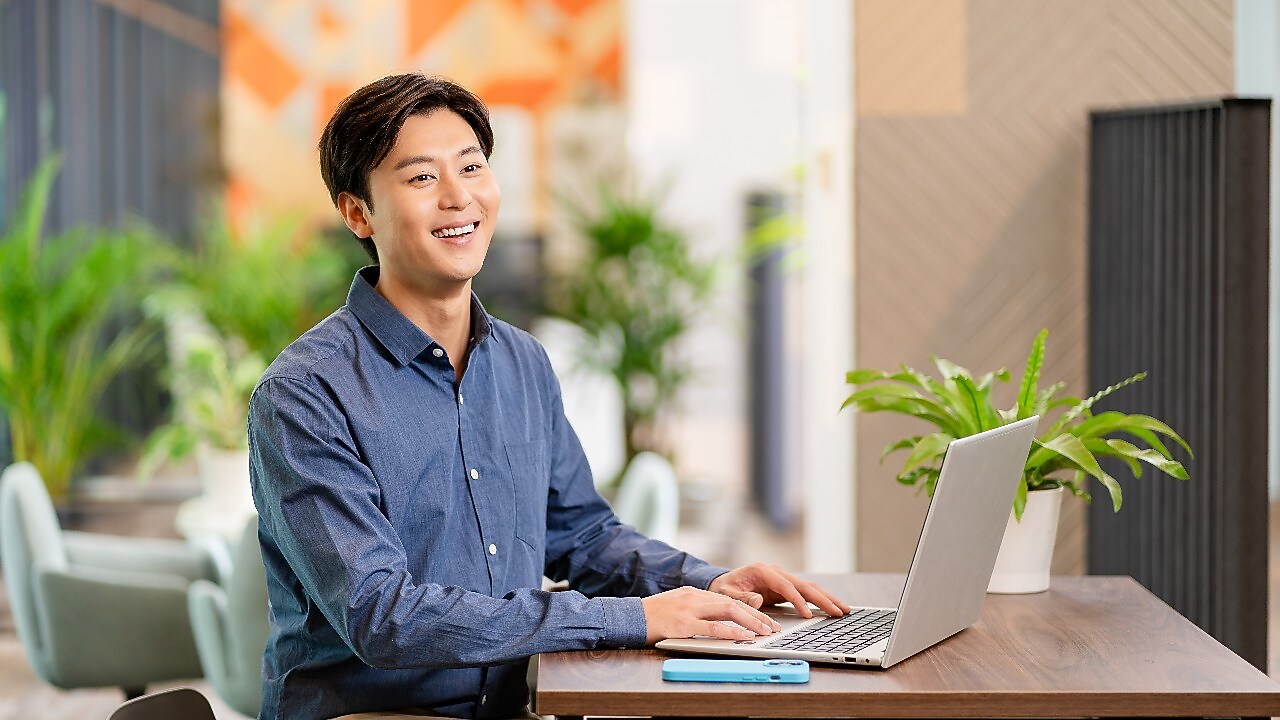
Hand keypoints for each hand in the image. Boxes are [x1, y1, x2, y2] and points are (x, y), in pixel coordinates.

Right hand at [641, 586, 782, 642]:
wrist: (629, 617)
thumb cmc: (652, 616)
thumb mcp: (677, 607)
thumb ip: (696, 611)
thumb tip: (717, 622)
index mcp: (695, 593)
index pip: (729, 600)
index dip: (750, 610)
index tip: (765, 620)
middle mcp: (695, 597)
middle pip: (734, 603)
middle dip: (757, 615)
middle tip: (772, 627)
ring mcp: (690, 609)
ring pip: (729, 611)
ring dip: (751, 622)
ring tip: (766, 632)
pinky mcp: (683, 624)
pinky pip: (713, 627)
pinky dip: (732, 632)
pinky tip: (745, 637)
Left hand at [707, 562, 852, 618]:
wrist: (722, 583)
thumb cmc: (723, 588)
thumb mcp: (726, 594)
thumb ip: (741, 598)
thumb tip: (758, 600)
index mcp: (762, 570)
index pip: (785, 586)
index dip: (798, 600)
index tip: (808, 614)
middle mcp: (776, 571)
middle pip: (803, 585)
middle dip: (822, 599)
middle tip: (838, 611)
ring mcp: (782, 578)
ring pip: (809, 588)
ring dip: (827, 599)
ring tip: (844, 610)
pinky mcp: (786, 587)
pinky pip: (806, 594)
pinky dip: (820, 600)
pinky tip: (833, 608)